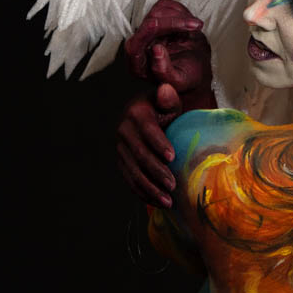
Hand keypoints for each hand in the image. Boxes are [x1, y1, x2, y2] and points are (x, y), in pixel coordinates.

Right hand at [118, 0, 214, 205]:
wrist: (152, 115)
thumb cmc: (167, 108)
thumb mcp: (170, 100)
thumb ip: (169, 98)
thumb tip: (166, 89)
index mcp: (135, 112)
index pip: (147, 130)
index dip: (158, 144)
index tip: (172, 157)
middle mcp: (123, 130)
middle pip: (139, 154)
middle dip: (156, 171)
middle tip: (173, 185)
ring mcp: (120, 147)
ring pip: (133, 171)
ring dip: (150, 188)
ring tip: (168, 201)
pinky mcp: (121, 161)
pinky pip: (129, 180)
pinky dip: (143, 193)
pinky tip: (158, 203)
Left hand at [124, 0, 213, 106]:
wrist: (198, 69)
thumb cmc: (187, 77)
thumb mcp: (179, 81)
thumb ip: (164, 71)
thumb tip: (155, 50)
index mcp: (138, 65)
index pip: (135, 45)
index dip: (149, 33)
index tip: (165, 26)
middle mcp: (139, 46)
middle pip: (149, 23)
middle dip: (175, 22)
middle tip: (196, 27)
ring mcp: (147, 31)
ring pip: (158, 11)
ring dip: (180, 16)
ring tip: (195, 28)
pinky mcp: (156, 18)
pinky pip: (165, 5)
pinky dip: (180, 11)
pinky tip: (189, 24)